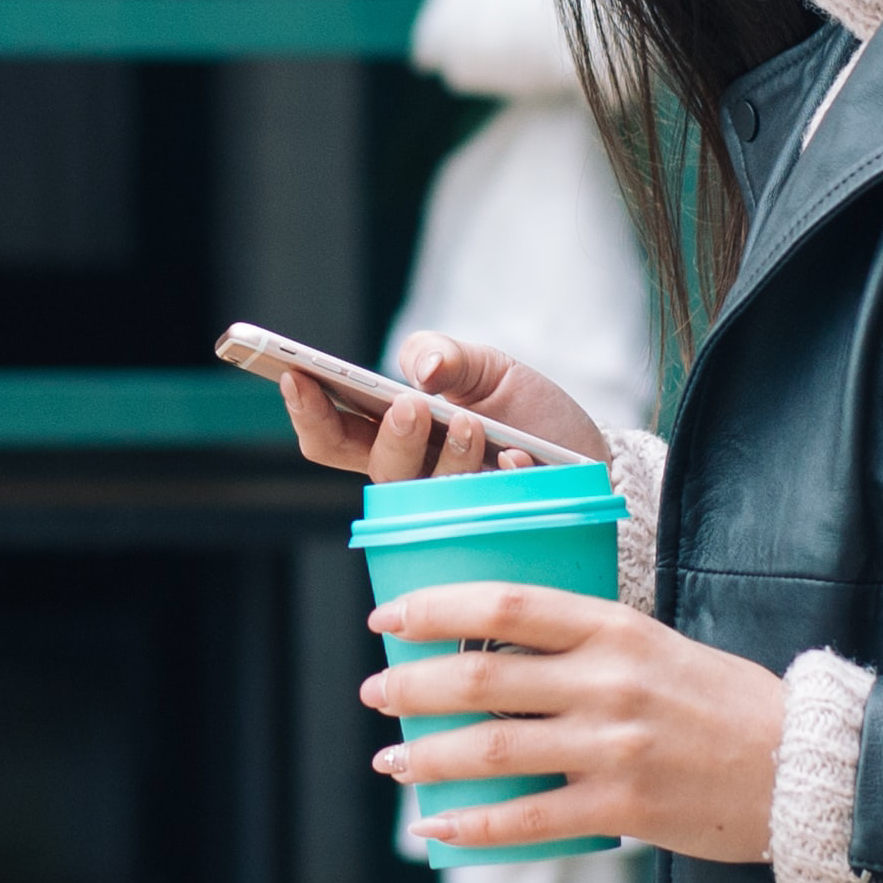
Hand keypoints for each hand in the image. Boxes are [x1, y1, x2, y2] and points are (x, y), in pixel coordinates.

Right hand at [276, 334, 608, 482]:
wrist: (587, 452)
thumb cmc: (527, 412)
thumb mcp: (489, 368)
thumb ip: (448, 354)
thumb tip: (423, 368)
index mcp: (394, 436)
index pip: (331, 434)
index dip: (306, 409)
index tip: (295, 375)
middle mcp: (414, 479)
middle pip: (375, 470)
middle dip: (389, 438)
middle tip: (410, 407)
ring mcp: (451, 509)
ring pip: (428, 494)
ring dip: (449, 455)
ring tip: (472, 422)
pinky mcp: (493, 528)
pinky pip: (489, 511)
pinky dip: (506, 475)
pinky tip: (521, 458)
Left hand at [363, 580, 785, 861]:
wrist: (800, 767)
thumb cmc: (720, 702)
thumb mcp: (655, 645)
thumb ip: (585, 646)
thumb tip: (494, 654)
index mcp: (616, 629)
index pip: (507, 606)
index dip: (437, 608)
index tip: (390, 616)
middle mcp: (609, 682)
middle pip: (482, 678)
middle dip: (413, 685)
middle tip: (376, 690)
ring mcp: (615, 747)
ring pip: (492, 749)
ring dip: (427, 754)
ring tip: (392, 757)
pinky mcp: (623, 807)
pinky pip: (527, 818)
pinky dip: (472, 824)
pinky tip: (436, 824)